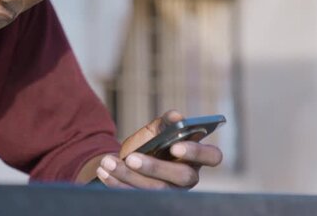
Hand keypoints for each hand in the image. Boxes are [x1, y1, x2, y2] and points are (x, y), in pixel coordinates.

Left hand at [96, 110, 222, 189]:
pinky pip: (136, 196)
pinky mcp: (153, 201)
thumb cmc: (148, 144)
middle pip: (182, 177)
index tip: (176, 146)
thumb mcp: (155, 131)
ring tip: (108, 161)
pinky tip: (104, 170)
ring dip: (128, 175)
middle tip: (132, 157)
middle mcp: (188, 177)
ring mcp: (171, 192)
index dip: (197, 152)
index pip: (212, 156)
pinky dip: (117, 183)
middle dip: (156, 167)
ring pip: (156, 189)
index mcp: (195, 156)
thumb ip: (165, 122)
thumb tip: (176, 117)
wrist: (127, 161)